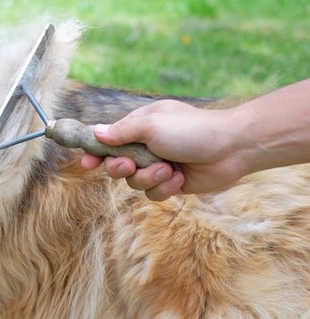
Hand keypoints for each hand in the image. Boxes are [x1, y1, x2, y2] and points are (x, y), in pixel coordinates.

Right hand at [80, 100, 246, 200]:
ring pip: (134, 182)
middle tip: (130, 165)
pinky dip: (165, 187)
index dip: (95, 152)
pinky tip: (180, 177)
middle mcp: (146, 146)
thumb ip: (121, 132)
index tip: (87, 162)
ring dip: (149, 178)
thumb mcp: (151, 125)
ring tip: (169, 169)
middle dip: (121, 168)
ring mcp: (158, 165)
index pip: (108, 140)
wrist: (231, 148)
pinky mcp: (171, 183)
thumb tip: (96, 133)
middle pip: (115, 165)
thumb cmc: (191, 129)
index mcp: (139, 127)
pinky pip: (153, 193)